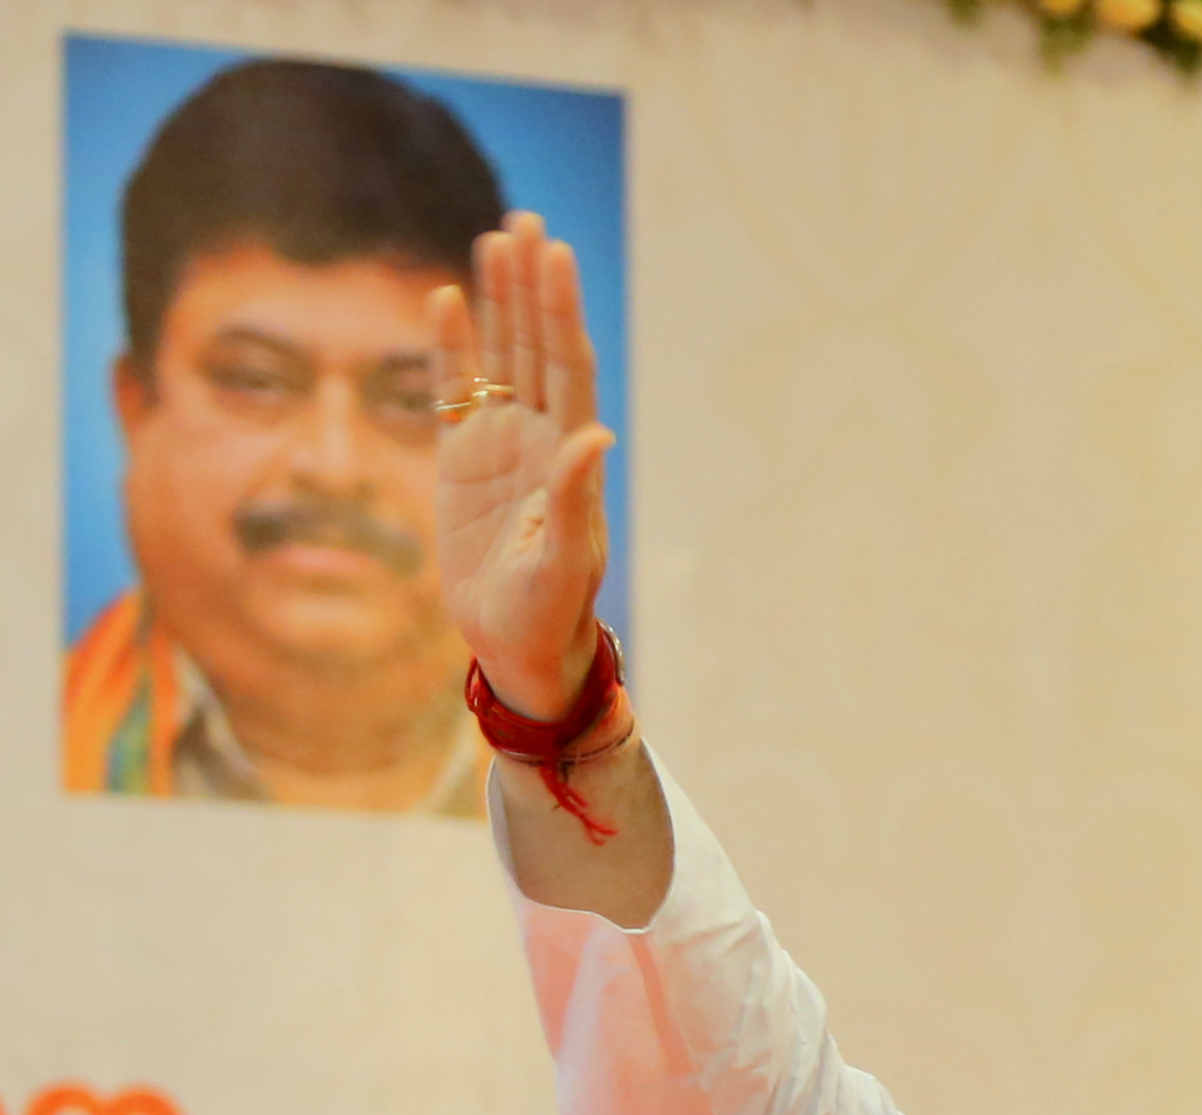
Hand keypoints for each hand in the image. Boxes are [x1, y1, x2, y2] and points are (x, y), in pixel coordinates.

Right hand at [429, 214, 615, 717]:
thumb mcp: (564, 563)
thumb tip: (595, 434)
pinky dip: (450, 347)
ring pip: (500, 358)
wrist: (520, 648)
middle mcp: (539, 441)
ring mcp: (501, 447)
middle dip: (533, 286)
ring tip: (497, 239)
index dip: (560, 311)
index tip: (555, 255)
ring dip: (500, 301)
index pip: (566, 367)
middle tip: (527, 221)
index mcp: (570, 459)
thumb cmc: (550, 614)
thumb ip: (576, 499)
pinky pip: (452, 391)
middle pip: (536, 346)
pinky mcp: (462, 463)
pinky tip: (448, 300)